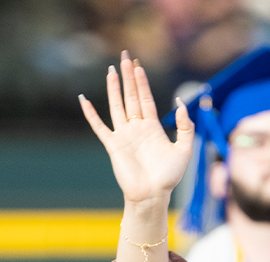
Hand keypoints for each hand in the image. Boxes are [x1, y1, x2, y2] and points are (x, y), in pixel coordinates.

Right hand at [79, 51, 194, 206]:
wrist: (153, 195)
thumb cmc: (169, 176)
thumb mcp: (184, 149)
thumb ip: (186, 126)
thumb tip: (181, 102)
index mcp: (153, 127)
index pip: (146, 98)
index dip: (142, 81)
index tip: (138, 65)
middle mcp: (137, 128)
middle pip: (131, 96)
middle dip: (128, 77)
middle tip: (124, 56)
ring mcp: (123, 136)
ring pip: (117, 106)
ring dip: (114, 88)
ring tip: (111, 70)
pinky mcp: (112, 146)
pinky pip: (99, 126)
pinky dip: (91, 113)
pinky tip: (84, 100)